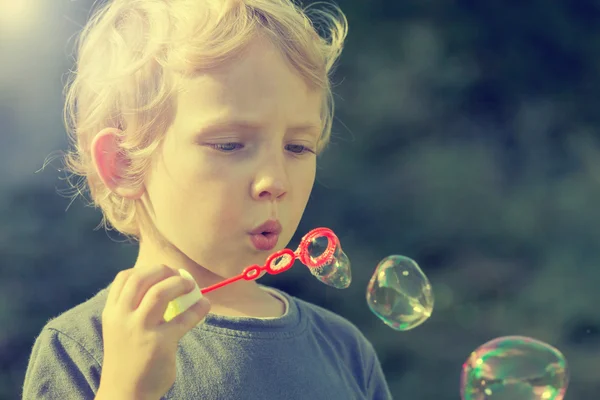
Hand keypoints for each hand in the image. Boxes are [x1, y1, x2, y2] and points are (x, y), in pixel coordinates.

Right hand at [99, 265, 209, 399]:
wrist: (125, 394)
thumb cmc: (125, 359)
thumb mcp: (119, 330)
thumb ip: (132, 310)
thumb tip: (163, 287)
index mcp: (111, 313)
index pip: (124, 278)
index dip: (145, 269)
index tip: (160, 271)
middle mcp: (122, 317)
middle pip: (142, 279)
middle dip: (163, 271)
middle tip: (178, 275)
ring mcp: (140, 329)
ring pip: (160, 292)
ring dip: (179, 283)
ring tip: (190, 285)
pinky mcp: (160, 343)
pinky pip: (183, 318)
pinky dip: (197, 308)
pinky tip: (204, 305)